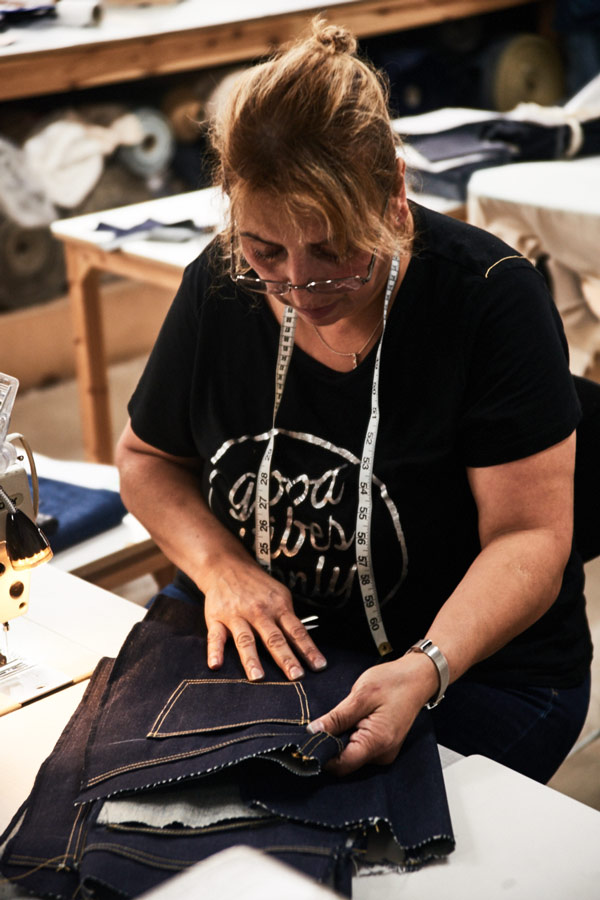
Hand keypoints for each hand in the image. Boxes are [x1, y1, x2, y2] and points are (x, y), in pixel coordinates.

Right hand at [203, 559, 326, 681]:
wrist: (226, 566)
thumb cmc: (258, 586)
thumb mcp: (279, 595)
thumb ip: (288, 619)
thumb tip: (304, 646)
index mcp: (278, 607)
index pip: (296, 631)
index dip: (308, 649)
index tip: (319, 666)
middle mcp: (259, 612)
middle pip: (274, 638)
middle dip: (285, 658)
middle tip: (296, 676)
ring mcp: (237, 615)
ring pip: (245, 639)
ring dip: (251, 658)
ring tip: (258, 677)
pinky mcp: (216, 618)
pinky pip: (215, 637)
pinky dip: (214, 651)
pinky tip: (215, 665)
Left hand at [307, 654, 437, 775]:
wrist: (418, 677)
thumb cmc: (394, 681)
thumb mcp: (360, 695)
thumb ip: (336, 717)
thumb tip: (313, 732)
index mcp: (377, 742)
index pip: (341, 765)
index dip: (321, 755)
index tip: (307, 741)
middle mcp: (383, 754)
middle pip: (345, 763)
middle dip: (329, 747)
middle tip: (319, 725)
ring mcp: (385, 752)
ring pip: (351, 756)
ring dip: (340, 741)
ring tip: (339, 719)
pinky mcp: (384, 747)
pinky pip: (360, 750)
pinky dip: (350, 738)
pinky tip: (349, 722)